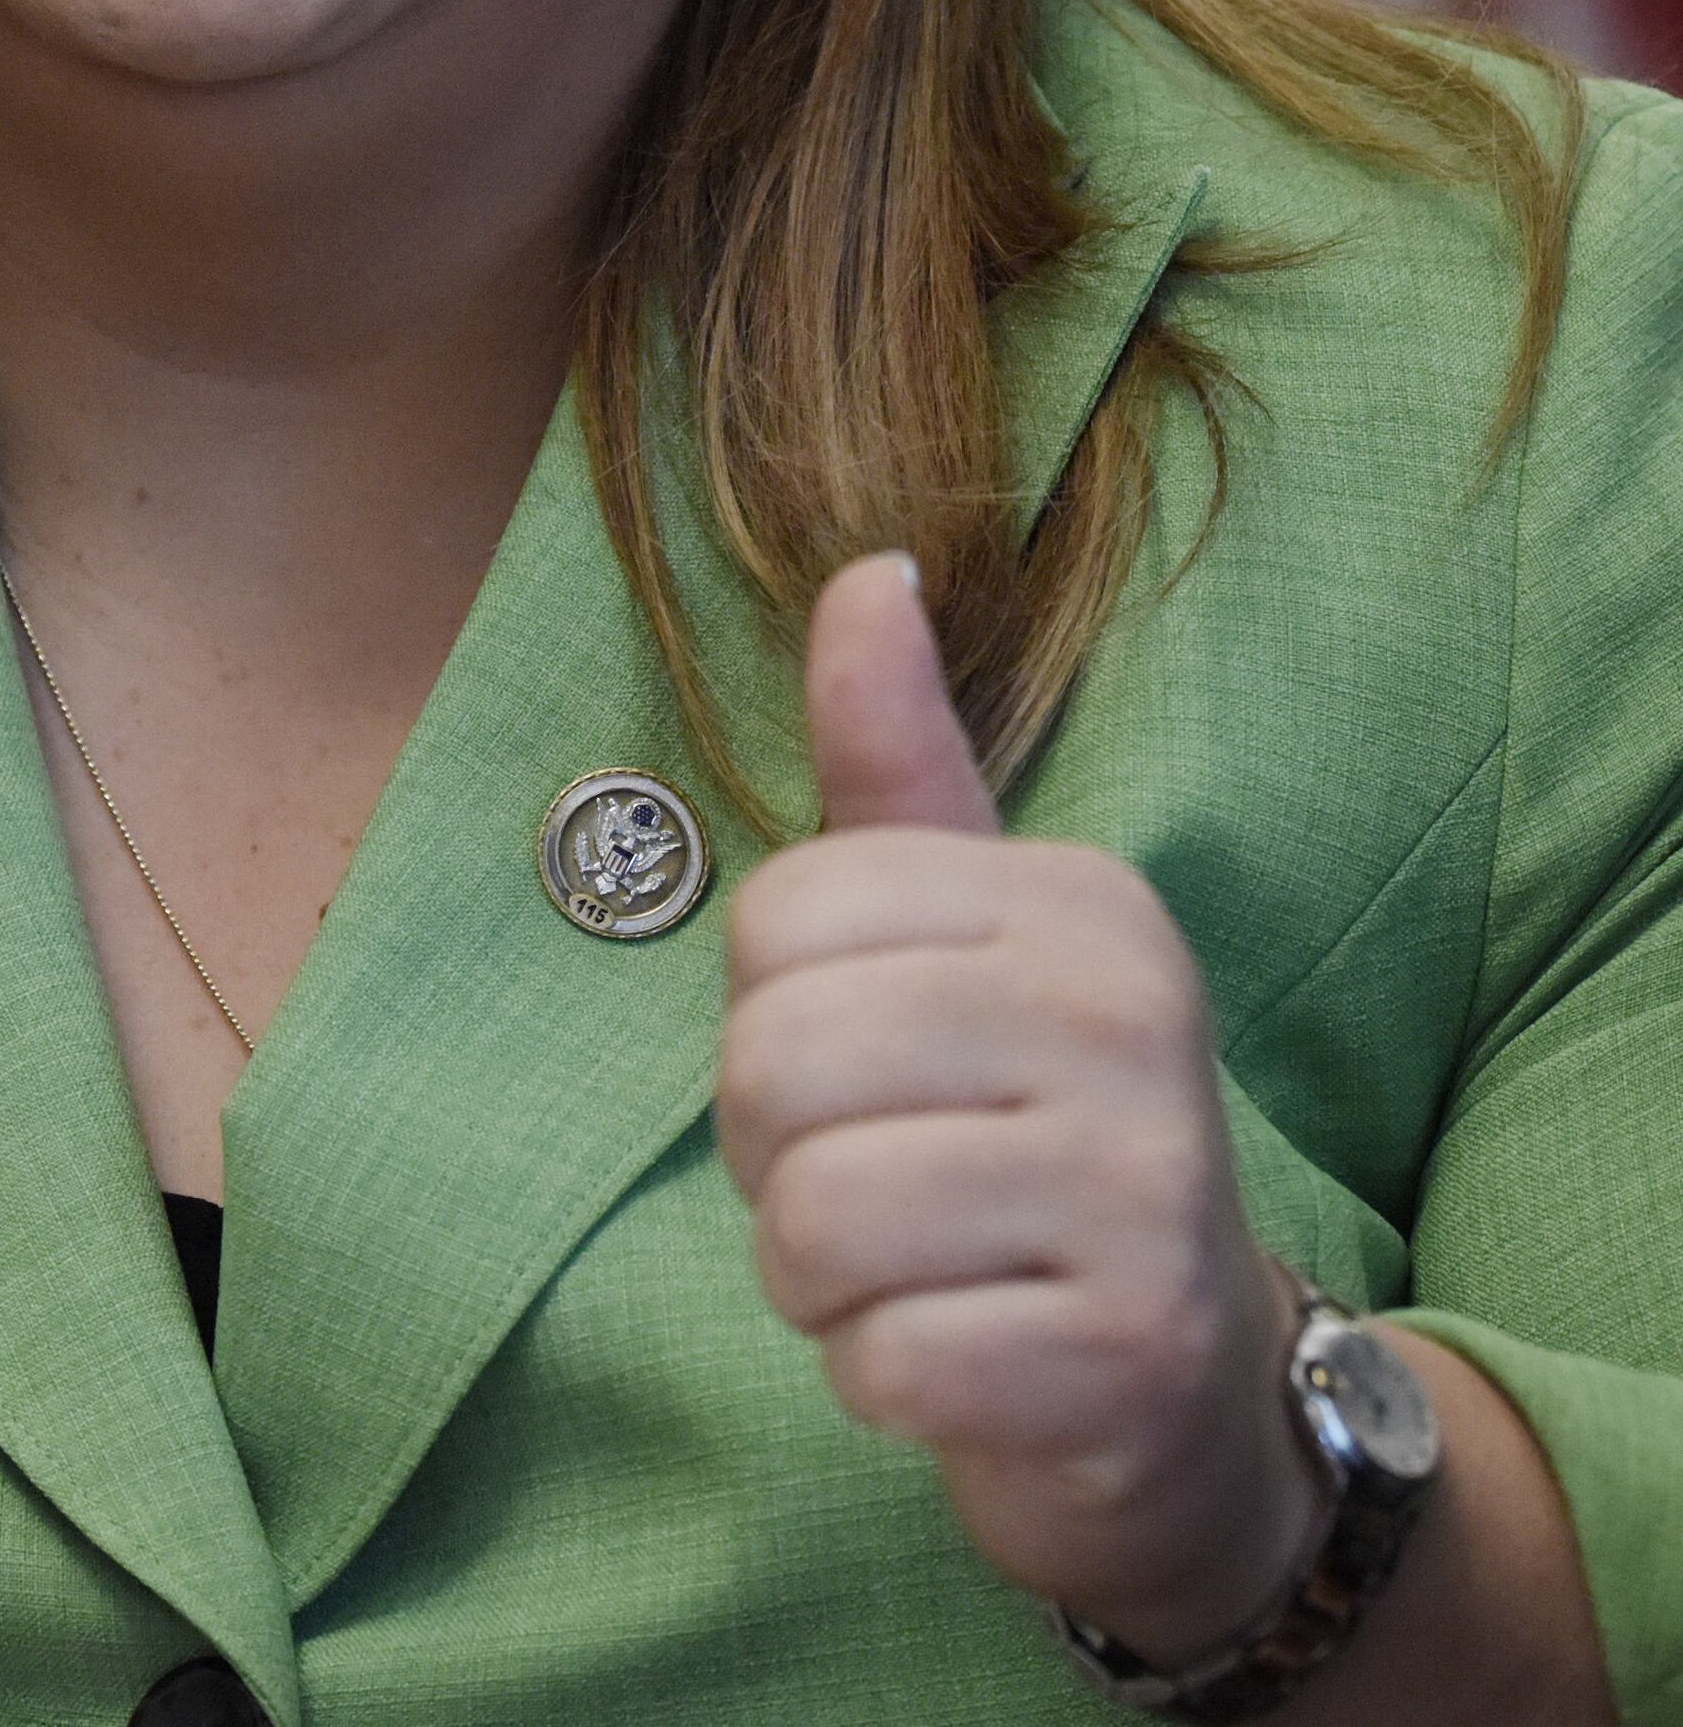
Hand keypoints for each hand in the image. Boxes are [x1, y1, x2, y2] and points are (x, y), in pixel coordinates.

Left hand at [719, 553, 1319, 1659]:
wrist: (1193, 1390)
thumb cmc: (1030, 1132)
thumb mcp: (970, 933)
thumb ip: (894, 766)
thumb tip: (866, 572)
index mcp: (1079, 901)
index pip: (772, 924)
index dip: (768, 1019)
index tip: (874, 1066)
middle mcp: (1132, 1022)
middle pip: (773, 1069)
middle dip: (776, 1159)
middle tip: (879, 1186)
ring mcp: (1145, 1192)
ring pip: (813, 1221)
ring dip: (818, 1278)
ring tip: (914, 1273)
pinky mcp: (1128, 1352)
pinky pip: (878, 1358)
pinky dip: (877, 1377)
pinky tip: (961, 1357)